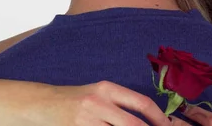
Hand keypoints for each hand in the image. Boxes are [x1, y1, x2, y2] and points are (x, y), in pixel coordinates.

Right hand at [27, 80, 172, 125]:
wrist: (42, 103)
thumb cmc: (76, 99)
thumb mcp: (99, 94)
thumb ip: (121, 104)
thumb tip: (149, 119)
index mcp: (107, 89)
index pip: (141, 102)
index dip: (159, 117)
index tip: (168, 125)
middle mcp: (98, 103)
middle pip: (133, 124)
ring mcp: (86, 120)